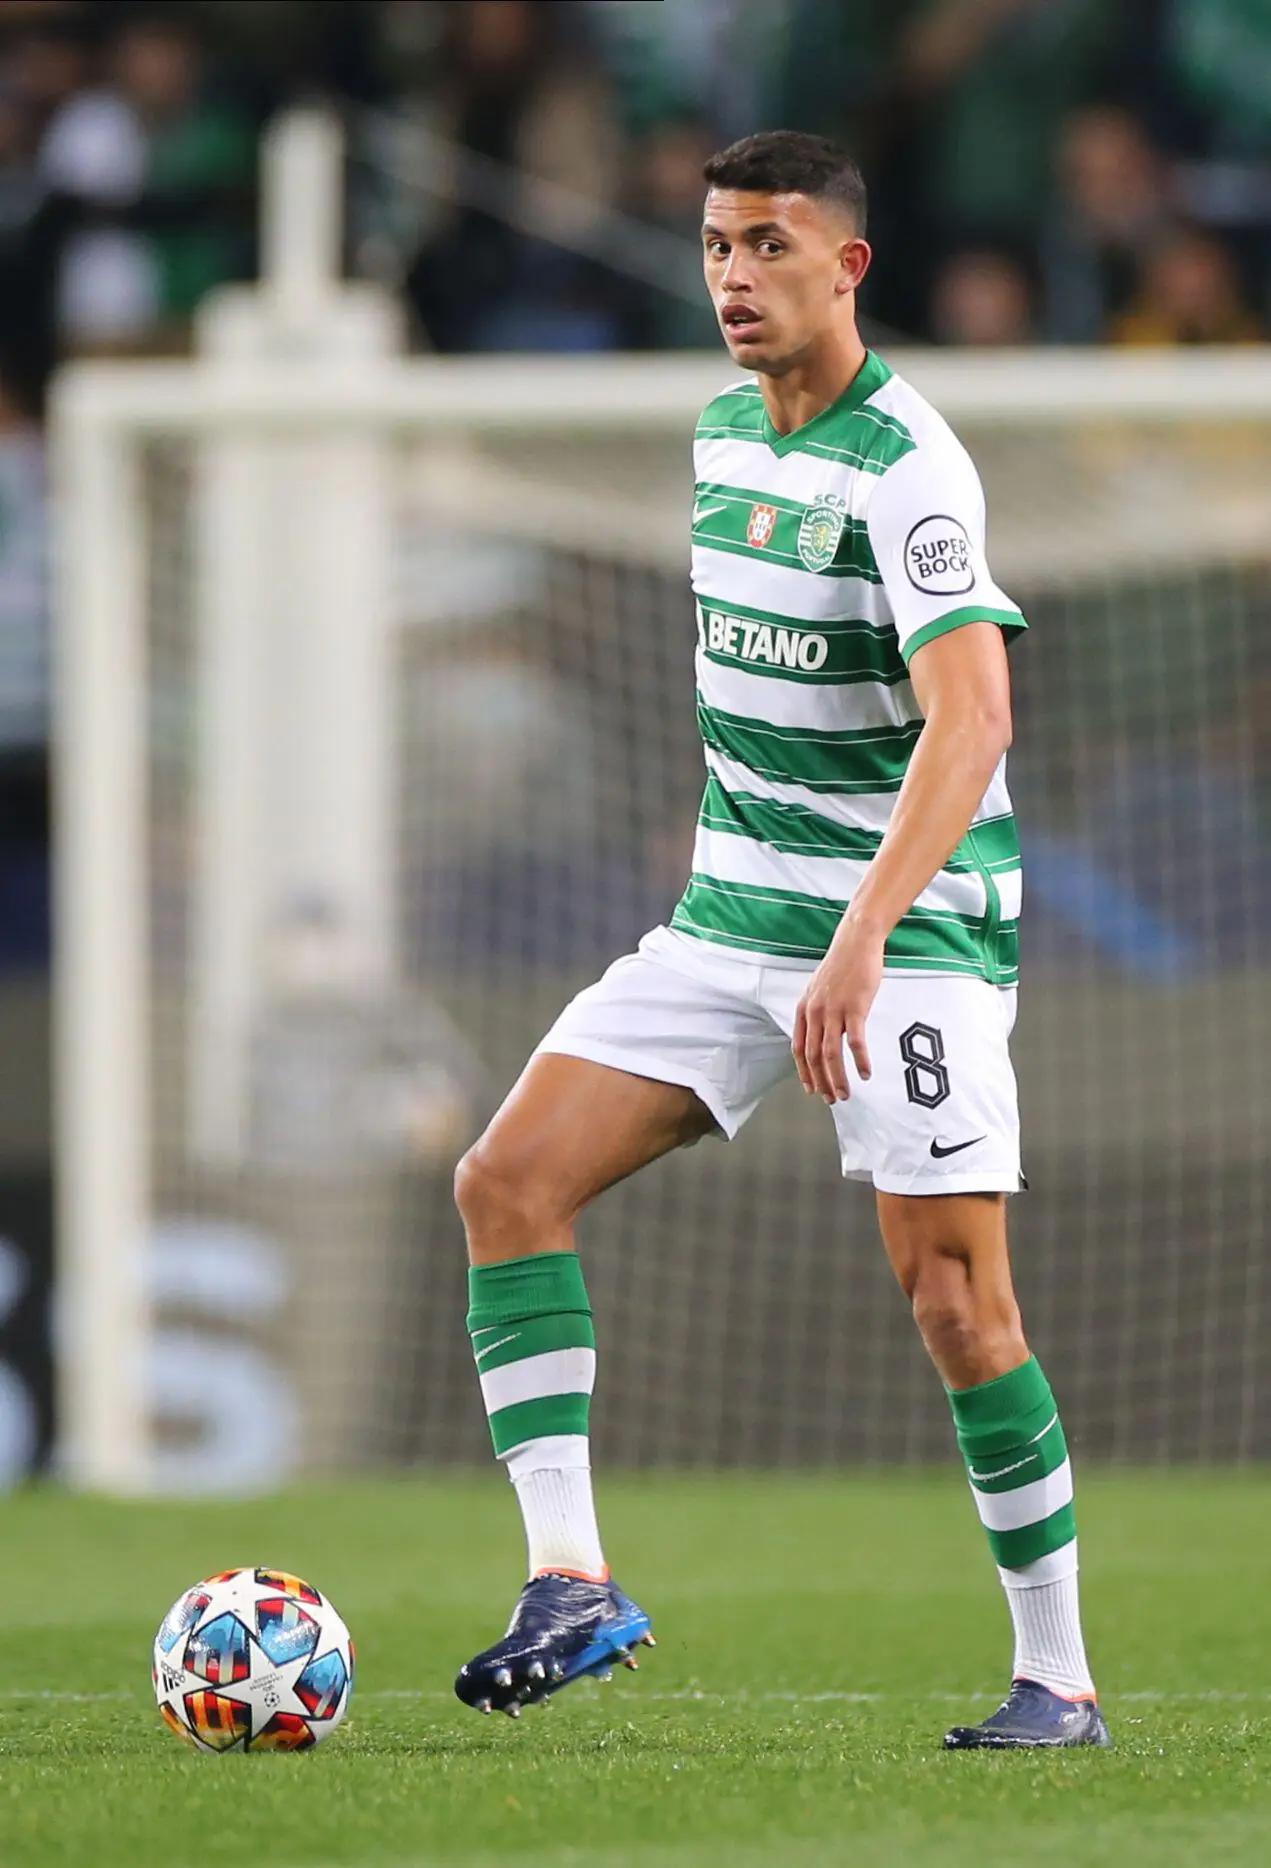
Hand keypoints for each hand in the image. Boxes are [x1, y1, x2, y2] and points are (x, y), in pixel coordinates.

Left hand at [792, 920, 884, 1102]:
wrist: (856, 942)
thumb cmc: (842, 965)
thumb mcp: (819, 989)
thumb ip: (818, 1012)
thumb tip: (821, 1034)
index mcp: (805, 1009)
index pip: (799, 1048)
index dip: (804, 1072)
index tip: (811, 1089)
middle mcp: (815, 1012)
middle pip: (813, 1056)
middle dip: (821, 1082)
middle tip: (831, 1099)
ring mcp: (834, 1011)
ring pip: (831, 1054)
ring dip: (838, 1078)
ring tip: (845, 1094)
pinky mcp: (855, 1008)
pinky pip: (856, 1042)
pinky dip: (860, 1061)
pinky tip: (866, 1073)